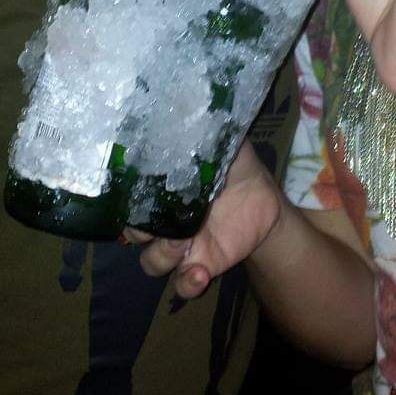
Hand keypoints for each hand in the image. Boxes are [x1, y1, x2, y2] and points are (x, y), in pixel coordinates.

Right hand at [133, 139, 282, 299]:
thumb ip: (208, 134)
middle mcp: (163, 220)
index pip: (130, 198)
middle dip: (142, 231)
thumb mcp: (224, 145)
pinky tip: (200, 273)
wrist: (265, 200)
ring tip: (184, 246)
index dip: (130, 200)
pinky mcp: (202, 265)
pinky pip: (183, 284)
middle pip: (134, 234)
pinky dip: (188, 283)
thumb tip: (194, 109)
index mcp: (163, 190)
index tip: (140, 195)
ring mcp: (181, 246)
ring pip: (152, 262)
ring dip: (163, 257)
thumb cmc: (235, 167)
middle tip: (164, 219)